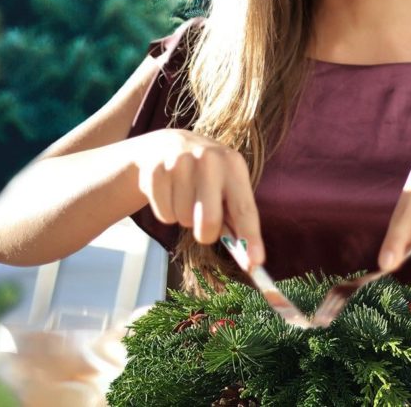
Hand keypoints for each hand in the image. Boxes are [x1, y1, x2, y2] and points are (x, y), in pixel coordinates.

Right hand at [133, 128, 264, 266]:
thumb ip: (236, 218)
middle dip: (207, 233)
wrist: (166, 146)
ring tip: (185, 197)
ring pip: (183, 220)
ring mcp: (178, 162)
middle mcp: (208, 159)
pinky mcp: (154, 171)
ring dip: (185, 218)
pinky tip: (170, 193)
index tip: (255, 263)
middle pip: (209, 221)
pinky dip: (167, 213)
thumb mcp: (226, 185)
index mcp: (233, 163)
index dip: (250, 237)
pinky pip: (164, 215)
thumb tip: (249, 259)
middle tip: (205, 226)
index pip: (244, 208)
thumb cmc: (206, 176)